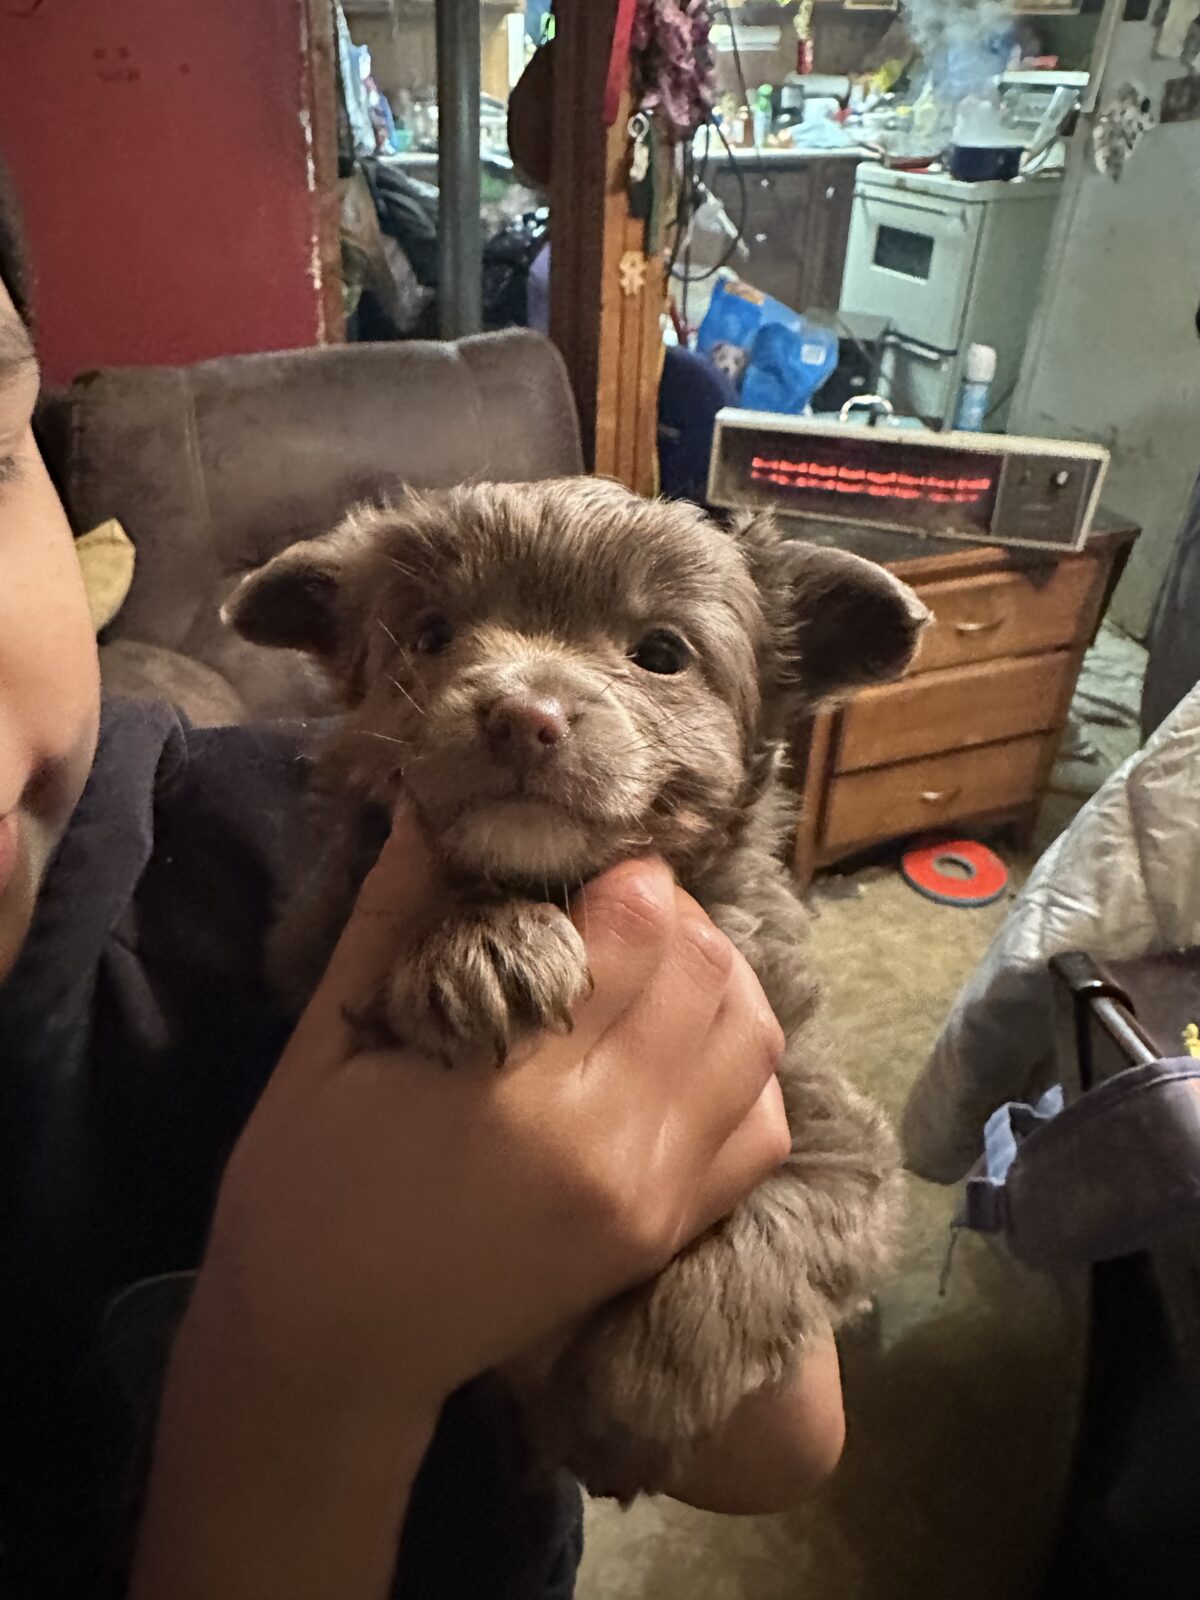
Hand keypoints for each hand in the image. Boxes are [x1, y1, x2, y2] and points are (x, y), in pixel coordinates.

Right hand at [134, 809, 789, 1599]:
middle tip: (614, 908)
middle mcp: (616, 1147)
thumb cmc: (304, 1194)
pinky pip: (758, 1128)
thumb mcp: (329, 1044)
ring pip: (753, 1043)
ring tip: (648, 970)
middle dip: (673, 916)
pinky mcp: (666, 1235)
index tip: (588, 867)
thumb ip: (390, 916)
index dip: (627, 876)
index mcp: (523, 1094)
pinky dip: (738, 1070)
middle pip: (710, 975)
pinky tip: (676, 1052)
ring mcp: (655, 1199)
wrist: (328, 1355)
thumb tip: (429, 806)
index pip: (640, 932)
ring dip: (716, 982)